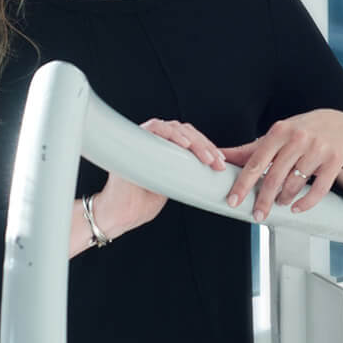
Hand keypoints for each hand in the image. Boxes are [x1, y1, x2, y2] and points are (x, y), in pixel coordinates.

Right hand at [93, 119, 229, 238]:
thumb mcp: (173, 185)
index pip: (189, 139)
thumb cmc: (142, 202)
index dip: (207, 148)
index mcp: (163, 150)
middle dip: (205, 146)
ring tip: (207, 158)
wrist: (121, 215)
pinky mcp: (132, 140)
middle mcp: (153, 140)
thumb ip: (185, 173)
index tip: (221, 162)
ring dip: (194, 141)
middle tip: (218, 163)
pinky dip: (171, 134)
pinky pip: (154, 128)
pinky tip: (185, 144)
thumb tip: (210, 172)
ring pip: (173, 128)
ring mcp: (143, 138)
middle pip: (185, 132)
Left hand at [219, 109, 342, 220]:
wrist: (340, 125)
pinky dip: (305, 203)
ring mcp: (318, 150)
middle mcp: (298, 139)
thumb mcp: (277, 136)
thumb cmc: (302, 131)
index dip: (243, 184)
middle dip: (264, 200)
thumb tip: (220, 156)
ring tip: (279, 202)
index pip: (256, 162)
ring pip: (295, 184)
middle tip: (257, 215)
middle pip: (274, 177)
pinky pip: (318, 189)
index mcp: (279, 131)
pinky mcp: (334, 161)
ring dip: (283, 199)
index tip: (233, 200)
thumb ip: (249, 149)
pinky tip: (296, 207)